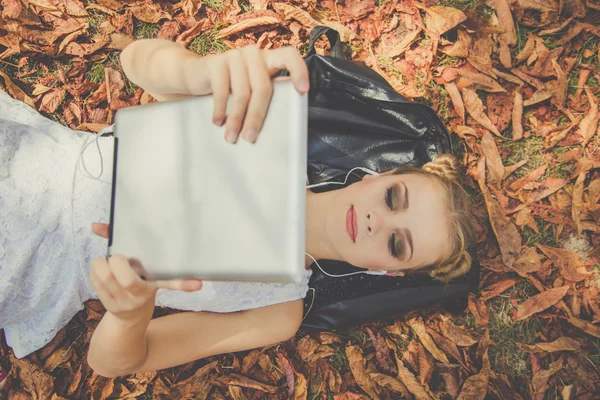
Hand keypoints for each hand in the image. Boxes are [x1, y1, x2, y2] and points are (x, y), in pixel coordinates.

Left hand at [91, 223, 202, 315]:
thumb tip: (94, 225)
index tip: (199, 284)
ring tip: (106, 262)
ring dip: (101, 265)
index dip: (183, 284)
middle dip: (115, 262)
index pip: (169, 283)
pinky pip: (96, 283)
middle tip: (116, 256)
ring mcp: (124, 302)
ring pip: (105, 278)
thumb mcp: (142, 270)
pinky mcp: (109, 306)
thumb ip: (123, 242)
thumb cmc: (138, 283)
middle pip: (126, 279)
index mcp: (153, 284)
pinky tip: (103, 273)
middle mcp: (141, 295)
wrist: (131, 318)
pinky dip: (95, 274)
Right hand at [191, 45, 308, 143]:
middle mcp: (253, 54)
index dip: (299, 71)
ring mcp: (234, 56)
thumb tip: (276, 130)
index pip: (290, 55)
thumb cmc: (229, 87)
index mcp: (268, 59)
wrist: (195, 74)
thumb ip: (262, 96)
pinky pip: (222, 91)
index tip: (303, 91)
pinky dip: (220, 110)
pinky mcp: (216, 62)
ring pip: (242, 93)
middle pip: (262, 87)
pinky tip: (218, 122)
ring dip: (236, 119)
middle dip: (256, 116)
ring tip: (231, 137)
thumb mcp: (248, 88)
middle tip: (249, 137)